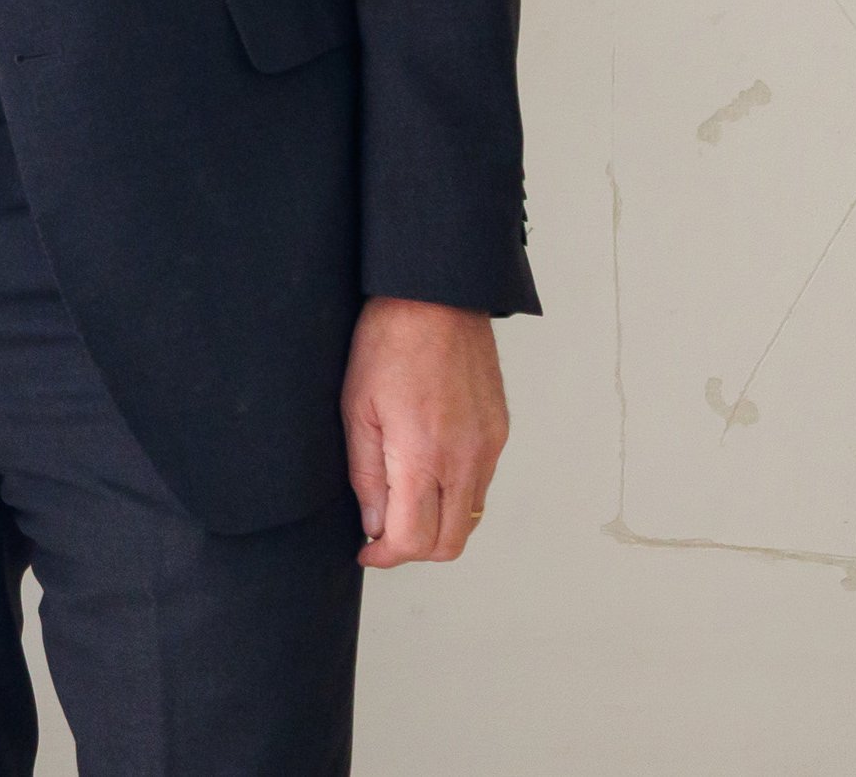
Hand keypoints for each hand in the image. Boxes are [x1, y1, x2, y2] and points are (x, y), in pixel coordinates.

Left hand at [342, 296, 508, 567]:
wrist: (436, 300)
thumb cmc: (388, 344)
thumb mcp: (356, 410)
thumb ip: (366, 475)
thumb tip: (374, 523)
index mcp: (424, 456)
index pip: (414, 539)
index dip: (386, 556)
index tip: (367, 550)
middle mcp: (465, 459)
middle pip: (449, 544)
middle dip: (412, 550)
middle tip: (382, 534)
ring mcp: (488, 448)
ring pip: (469, 519)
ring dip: (436, 525)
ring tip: (401, 502)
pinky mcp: (499, 434)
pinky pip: (480, 486)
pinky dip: (454, 496)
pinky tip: (426, 473)